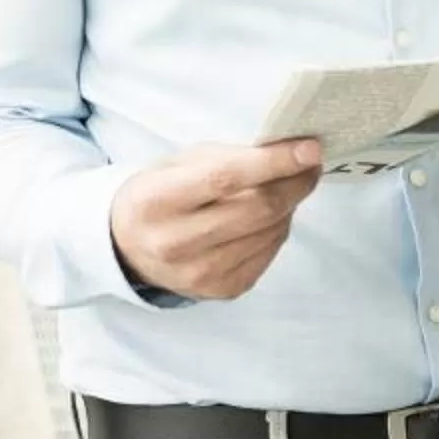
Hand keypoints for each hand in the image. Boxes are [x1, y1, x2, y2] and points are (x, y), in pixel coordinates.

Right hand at [111, 139, 324, 299]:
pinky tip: (266, 217)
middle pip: (256, 209)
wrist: (128, 248)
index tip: (308, 149)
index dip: (272, 163)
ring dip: (287, 205)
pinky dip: (277, 228)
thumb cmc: (157, 195)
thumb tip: (287, 153)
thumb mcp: (175, 164)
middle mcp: (175, 243)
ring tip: (281, 188)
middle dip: (293, 183)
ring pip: (270, 231)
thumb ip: (226, 158)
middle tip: (310, 164)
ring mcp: (201, 272)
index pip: (224, 178)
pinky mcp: (223, 289)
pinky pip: (269, 252)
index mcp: (156, 201)